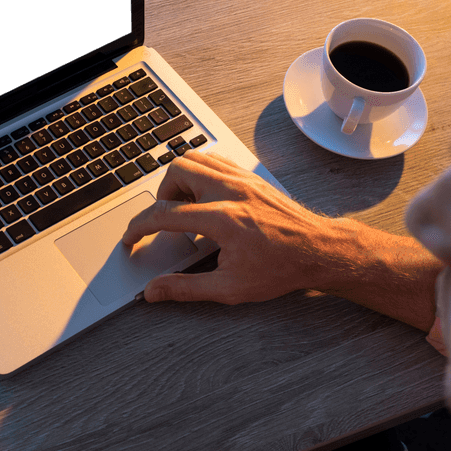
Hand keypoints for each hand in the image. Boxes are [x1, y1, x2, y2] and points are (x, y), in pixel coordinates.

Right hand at [122, 151, 332, 303]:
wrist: (319, 251)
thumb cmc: (280, 269)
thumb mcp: (230, 288)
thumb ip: (186, 288)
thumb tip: (154, 291)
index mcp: (222, 219)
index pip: (165, 213)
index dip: (139, 227)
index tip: (131, 238)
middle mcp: (230, 191)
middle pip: (176, 170)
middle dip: (161, 195)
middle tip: (165, 219)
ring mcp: (242, 179)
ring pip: (195, 158)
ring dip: (179, 180)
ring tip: (184, 207)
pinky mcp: (251, 176)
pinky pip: (215, 160)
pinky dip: (200, 173)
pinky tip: (204, 197)